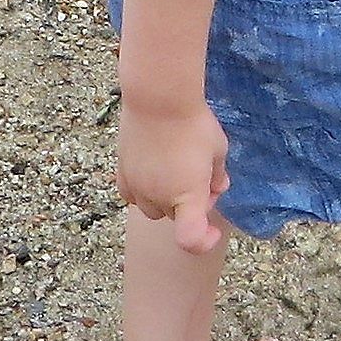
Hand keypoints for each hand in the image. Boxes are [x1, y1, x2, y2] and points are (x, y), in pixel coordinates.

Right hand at [118, 95, 230, 255]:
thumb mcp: (218, 148)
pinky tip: (154, 172)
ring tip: (177, 170)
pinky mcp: (122, 173)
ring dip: (167, 199)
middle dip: (191, 204)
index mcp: (187, 195)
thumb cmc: (193, 121)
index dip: (204, 242)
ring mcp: (137, 187)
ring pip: (153, 209)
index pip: (190, 239)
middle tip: (202, 176)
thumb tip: (216, 188)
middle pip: (176, 217)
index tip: (213, 230)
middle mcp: (158, 197)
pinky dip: (144, 192)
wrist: (157, 98)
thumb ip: (218, 174)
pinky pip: (132, 196)